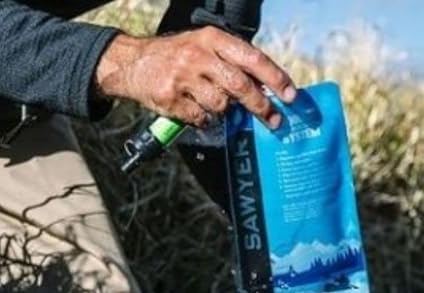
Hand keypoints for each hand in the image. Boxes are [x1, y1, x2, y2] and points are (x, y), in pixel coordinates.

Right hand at [94, 27, 296, 127]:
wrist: (133, 63)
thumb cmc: (176, 57)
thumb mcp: (203, 47)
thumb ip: (231, 63)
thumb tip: (264, 89)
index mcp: (212, 39)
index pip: (252, 58)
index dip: (274, 78)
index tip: (290, 95)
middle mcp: (199, 56)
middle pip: (240, 85)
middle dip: (260, 106)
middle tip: (274, 120)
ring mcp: (183, 78)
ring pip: (220, 105)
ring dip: (225, 112)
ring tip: (217, 108)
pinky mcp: (171, 99)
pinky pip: (200, 118)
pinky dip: (204, 120)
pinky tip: (197, 113)